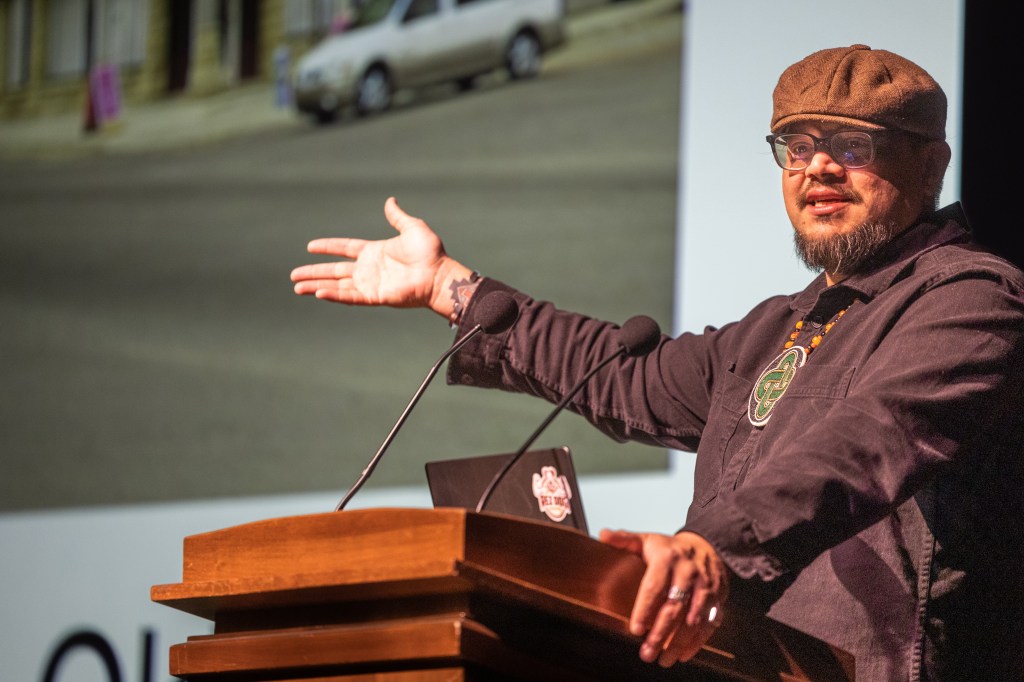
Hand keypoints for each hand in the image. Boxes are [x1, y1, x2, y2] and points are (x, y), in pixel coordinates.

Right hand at [290, 197, 468, 315]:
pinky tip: (318, 293)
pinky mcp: (375, 296)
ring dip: (317, 286)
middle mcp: (369, 269)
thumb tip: (390, 201)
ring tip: (297, 288)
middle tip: (293, 276)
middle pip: (334, 271)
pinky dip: (334, 295)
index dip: (327, 248)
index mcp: (374, 252)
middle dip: (314, 273)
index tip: (310, 247)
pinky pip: (350, 296)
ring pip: (337, 285)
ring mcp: (370, 284)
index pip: (344, 249)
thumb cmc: (430, 253)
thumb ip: (397, 217)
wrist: (439, 274)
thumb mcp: (413, 228)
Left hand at [600, 529, 728, 667]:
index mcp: (667, 558)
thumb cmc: (669, 548)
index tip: (635, 629)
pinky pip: (710, 622)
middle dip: (660, 633)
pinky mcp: (718, 597)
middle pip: (674, 606)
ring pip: (694, 618)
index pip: (655, 586)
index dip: (645, 609)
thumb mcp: (646, 539)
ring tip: (663, 660)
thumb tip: (603, 535)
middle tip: (646, 653)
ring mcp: (705, 586)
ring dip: (678, 642)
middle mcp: (688, 572)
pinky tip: (683, 655)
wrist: (706, 544)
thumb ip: (624, 539)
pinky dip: (697, 641)